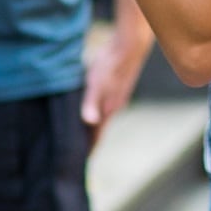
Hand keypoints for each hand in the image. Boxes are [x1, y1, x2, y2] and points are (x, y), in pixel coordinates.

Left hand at [81, 27, 151, 149]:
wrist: (130, 47)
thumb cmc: (111, 64)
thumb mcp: (96, 83)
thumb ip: (91, 103)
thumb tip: (90, 123)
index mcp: (108, 109)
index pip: (97, 135)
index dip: (89, 149)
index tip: (81, 162)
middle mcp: (114, 107)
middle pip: (100, 129)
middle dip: (90, 141)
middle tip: (79, 153)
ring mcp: (118, 98)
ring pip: (103, 118)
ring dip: (94, 127)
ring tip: (85, 135)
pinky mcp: (118, 88)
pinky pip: (106, 107)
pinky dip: (98, 114)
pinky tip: (95, 110)